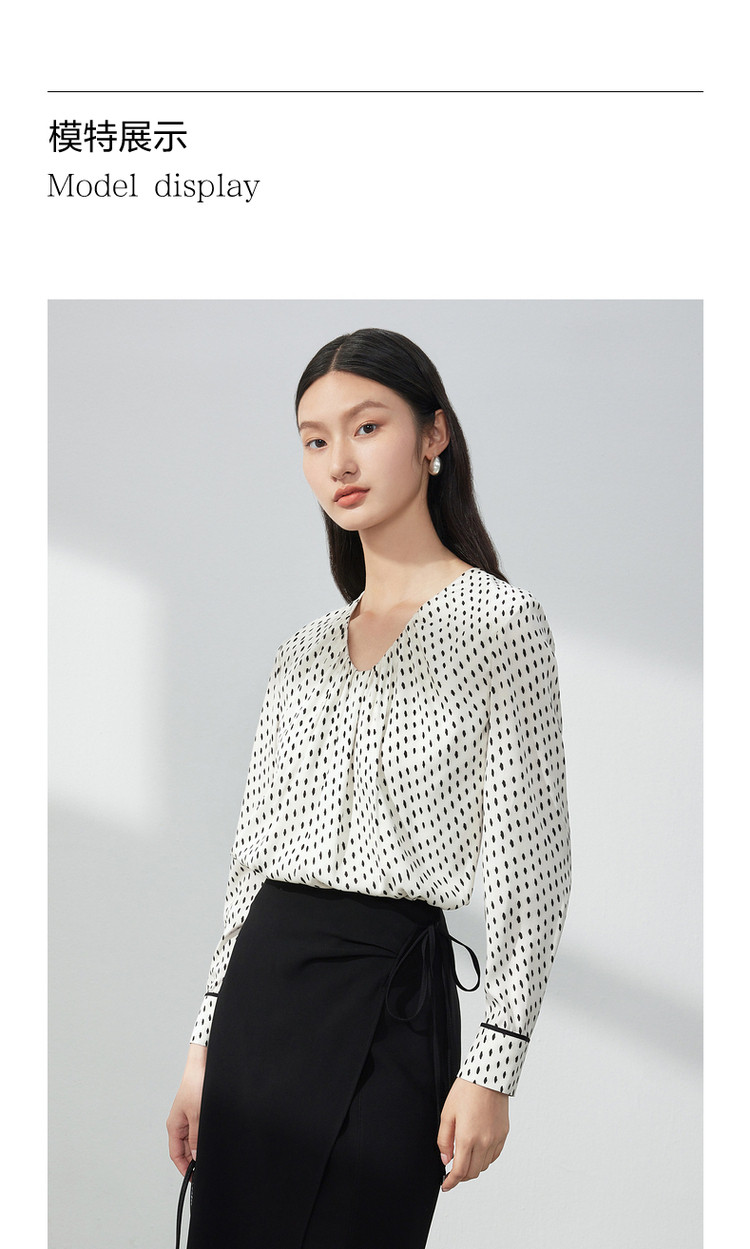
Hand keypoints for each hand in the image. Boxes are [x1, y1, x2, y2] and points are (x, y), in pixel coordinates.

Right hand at [167, 1043, 207, 1175]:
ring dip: (201, 1148)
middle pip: (185, 1150)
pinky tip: (215, 1139)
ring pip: (194, 1140)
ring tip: (212, 1156)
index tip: (194, 1180)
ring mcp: (190, 1117)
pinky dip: (206, 1137)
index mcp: (174, 1126)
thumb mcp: (198, 1115)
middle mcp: (180, 1123)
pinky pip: (200, 1130)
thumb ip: (196, 1138)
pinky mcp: (199, 1110)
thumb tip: (197, 1158)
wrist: (203, 1063)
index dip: (184, 1169)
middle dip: (195, 1160)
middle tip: (207, 1170)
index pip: (176, 1155)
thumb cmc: (196, 1084)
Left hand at [437, 1077, 508, 1191]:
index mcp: (468, 1138)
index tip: (446, 1185)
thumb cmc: (467, 1090)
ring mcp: (496, 1139)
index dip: (451, 1182)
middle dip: (461, 1176)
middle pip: (473, 1173)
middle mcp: (484, 1142)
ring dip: (473, 1167)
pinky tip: (477, 1150)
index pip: (460, 1171)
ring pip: (484, 1166)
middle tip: (452, 1172)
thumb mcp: (447, 1113)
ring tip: (465, 1158)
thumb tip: (445, 1159)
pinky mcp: (503, 1134)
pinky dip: (485, 1158)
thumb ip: (444, 1140)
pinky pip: (494, 1155)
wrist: (489, 1076)